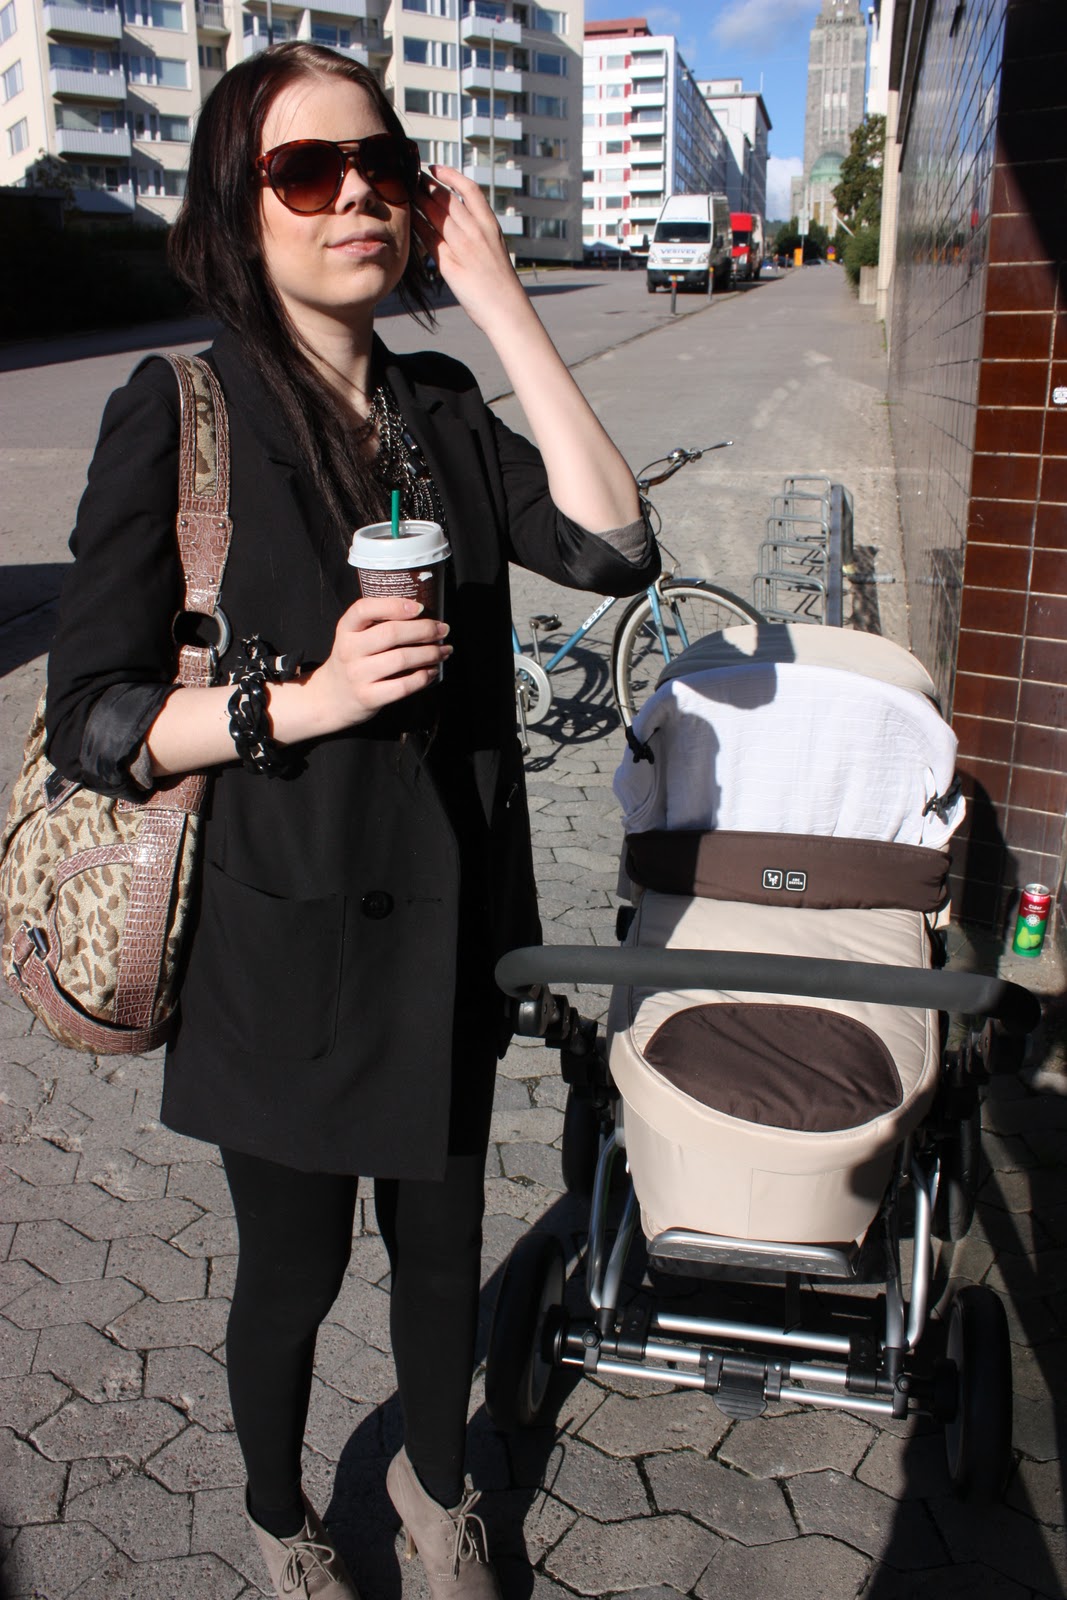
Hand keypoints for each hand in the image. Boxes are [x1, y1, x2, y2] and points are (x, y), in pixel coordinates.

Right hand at [307, 595, 450, 732]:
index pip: (364, 609)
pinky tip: (432, 671)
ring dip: (430, 653)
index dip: (394, 605)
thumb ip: (377, 624)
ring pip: (401, 659)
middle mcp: (349, 650)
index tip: (420, 607)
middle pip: (392, 633)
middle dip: (424, 630)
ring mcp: (357, 675)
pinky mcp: (368, 697)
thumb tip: (423, 615)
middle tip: (443, 629)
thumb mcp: (354, 637)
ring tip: (443, 650)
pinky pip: (403, 685)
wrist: (330, 698)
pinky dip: (423, 677)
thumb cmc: (352, 661)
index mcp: (346, 629)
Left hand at [413, 165, 529, 334]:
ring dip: (416, 200)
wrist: (507, 310)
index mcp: (490, 225)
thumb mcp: (496, 250)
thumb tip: (463, 222)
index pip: (468, 189)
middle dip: (425, 183)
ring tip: (404, 192)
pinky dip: (416, 225)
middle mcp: (476, 231)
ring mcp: (462, 247)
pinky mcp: (449, 265)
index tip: (435, 168)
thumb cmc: (502, 285)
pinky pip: (428, 238)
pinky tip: (407, 219)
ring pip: (434, 214)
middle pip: (445, 198)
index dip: (450, 175)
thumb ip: (479, 233)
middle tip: (409, 175)